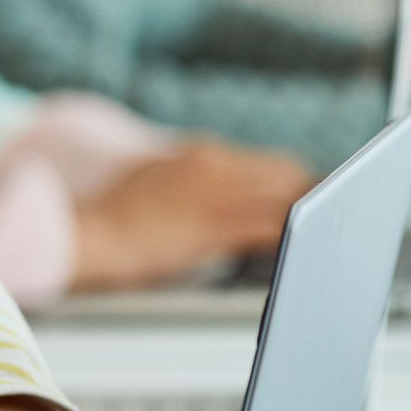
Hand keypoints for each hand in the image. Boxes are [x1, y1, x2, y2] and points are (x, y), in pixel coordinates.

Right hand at [72, 141, 313, 290]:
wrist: (86, 236)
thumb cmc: (110, 216)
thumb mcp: (147, 176)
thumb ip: (183, 175)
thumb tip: (207, 189)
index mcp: (199, 154)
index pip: (268, 162)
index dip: (292, 184)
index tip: (304, 200)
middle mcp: (216, 167)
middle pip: (290, 175)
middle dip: (310, 198)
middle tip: (325, 221)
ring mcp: (217, 195)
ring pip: (289, 199)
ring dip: (307, 220)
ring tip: (317, 240)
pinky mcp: (216, 226)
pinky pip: (273, 229)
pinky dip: (289, 241)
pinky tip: (295, 256)